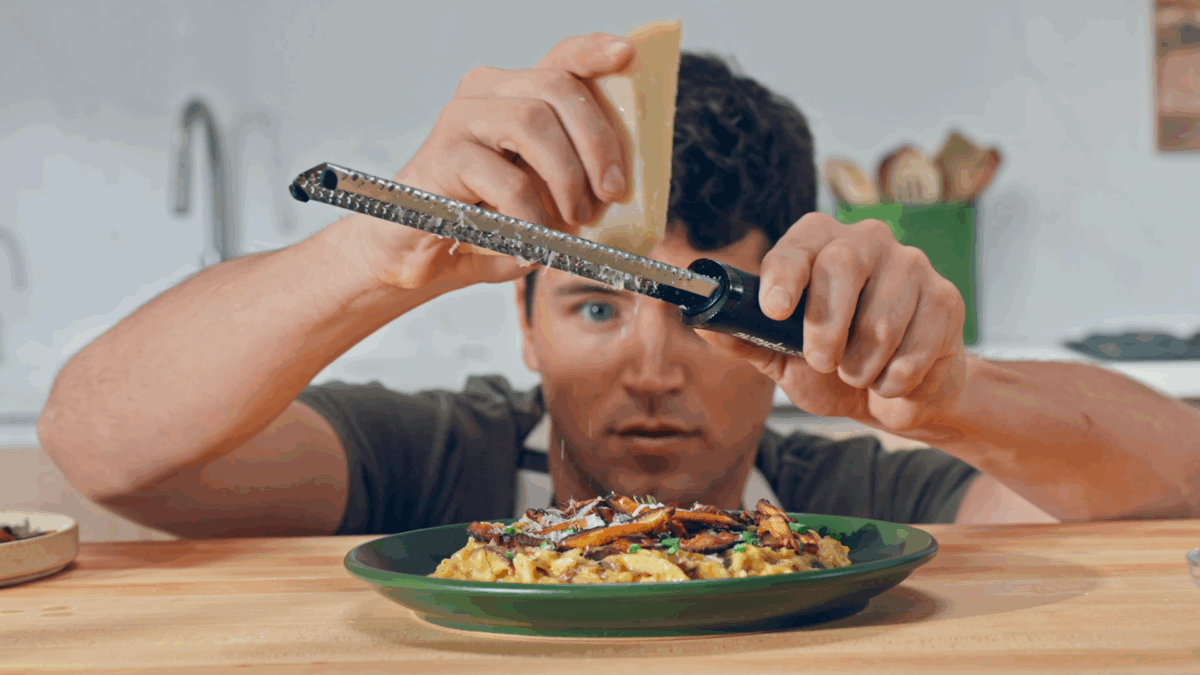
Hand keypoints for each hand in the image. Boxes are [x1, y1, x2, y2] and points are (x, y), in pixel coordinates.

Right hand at [347, 32, 635, 292]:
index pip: (561, 58)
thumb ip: (574, 181)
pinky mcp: (442, 158)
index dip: (595, 52)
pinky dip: (532, 217)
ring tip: (574, 221)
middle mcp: (485, 93)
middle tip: (611, 193)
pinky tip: (533, 242)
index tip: (627, 55)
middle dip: (597, 141)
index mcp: (516, 95)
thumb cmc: (485, 225)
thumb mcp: (541, 199)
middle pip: (557, 87)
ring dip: (567, 177)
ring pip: (532, 122)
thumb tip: (617, 186)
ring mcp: (459, 120)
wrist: (417, 258)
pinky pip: (505, 180)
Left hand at [697, 213, 968, 431]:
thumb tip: (702, 323)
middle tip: (820, 361)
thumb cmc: (833, 367)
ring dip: (860, 366)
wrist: (892, 396)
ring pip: (881, 318)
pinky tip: (891, 377)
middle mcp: (866, 242)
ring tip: (856, 372)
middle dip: (826, 328)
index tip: (775, 311)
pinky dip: (894, 379)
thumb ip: (745, 338)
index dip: (785, 274)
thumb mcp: (779, 357)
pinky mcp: (945, 299)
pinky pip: (915, 347)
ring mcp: (911, 266)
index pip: (800, 242)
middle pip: (843, 265)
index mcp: (819, 245)